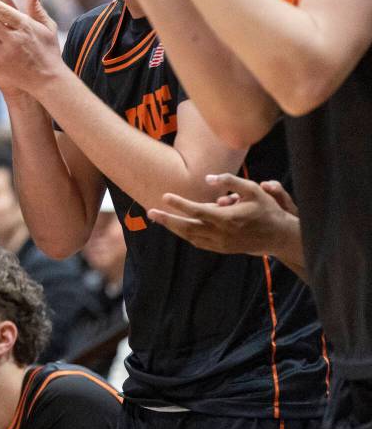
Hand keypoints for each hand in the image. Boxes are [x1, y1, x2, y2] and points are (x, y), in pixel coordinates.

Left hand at [148, 173, 302, 258]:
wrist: (279, 237)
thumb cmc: (266, 209)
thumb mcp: (253, 189)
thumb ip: (230, 181)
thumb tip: (207, 179)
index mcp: (227, 218)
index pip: (197, 210)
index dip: (179, 204)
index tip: (164, 196)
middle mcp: (221, 233)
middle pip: (187, 226)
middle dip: (167, 220)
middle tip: (150, 212)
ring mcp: (221, 244)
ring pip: (190, 236)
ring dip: (174, 227)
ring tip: (159, 219)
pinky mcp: (222, 249)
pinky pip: (198, 242)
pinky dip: (186, 234)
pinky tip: (177, 227)